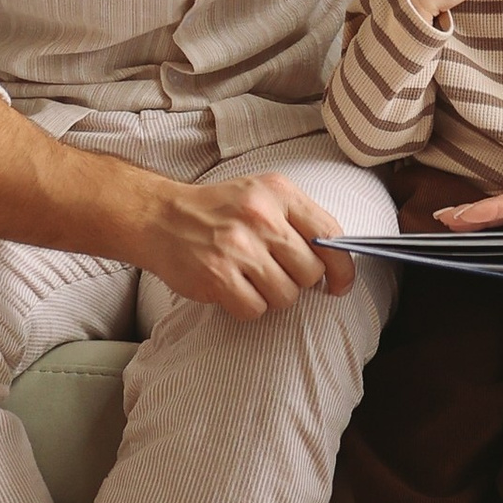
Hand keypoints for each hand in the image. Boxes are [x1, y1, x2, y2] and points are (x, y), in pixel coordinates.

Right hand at [133, 170, 356, 318]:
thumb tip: (334, 261)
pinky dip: (247, 306)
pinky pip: (256, 309)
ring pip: (286, 295)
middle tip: (275, 273)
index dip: (342, 267)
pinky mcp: (217, 276)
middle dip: (298, 281)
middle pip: (310, 271)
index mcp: (277, 192)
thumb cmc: (217, 210)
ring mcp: (238, 247)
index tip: (339, 283)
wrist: (160, 218)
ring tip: (250, 278)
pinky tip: (233, 288)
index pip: (329, 234)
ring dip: (272, 296)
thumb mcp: (260, 196)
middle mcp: (260, 217)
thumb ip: (298, 220)